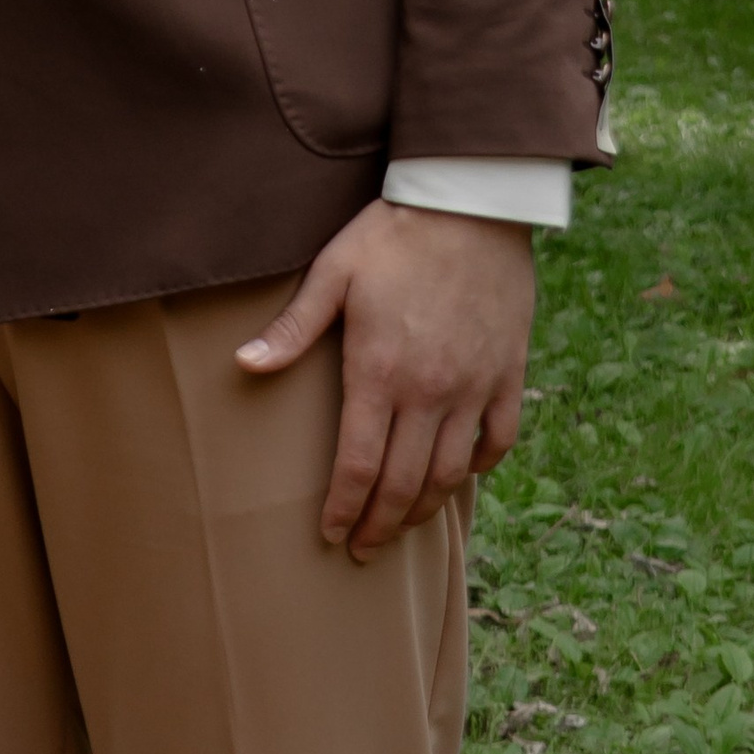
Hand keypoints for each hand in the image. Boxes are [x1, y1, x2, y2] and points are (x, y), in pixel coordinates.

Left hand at [235, 201, 534, 561]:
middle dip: (380, 524)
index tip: (330, 535)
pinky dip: (479, 468)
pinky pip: (498, 440)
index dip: (344, 507)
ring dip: (424, 507)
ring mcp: (473, 387)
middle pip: (404, 482)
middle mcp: (430, 392)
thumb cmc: (391, 235)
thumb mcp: (333, 273)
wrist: (469, 204)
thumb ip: (293, 327)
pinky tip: (459, 477)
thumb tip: (245, 364)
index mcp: (379, 371)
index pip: (359, 464)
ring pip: (450, 473)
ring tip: (403, 525)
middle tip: (363, 549)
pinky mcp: (508, 375)